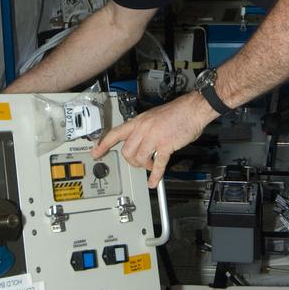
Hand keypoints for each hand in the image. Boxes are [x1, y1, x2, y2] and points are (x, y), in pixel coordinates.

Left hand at [93, 93, 214, 187]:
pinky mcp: (166, 145)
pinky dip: (155, 176)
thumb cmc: (177, 112)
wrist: (193, 108)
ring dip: (145, 166)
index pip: (115, 133)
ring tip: (152, 164)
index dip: (103, 144)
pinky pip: (157, 164)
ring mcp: (154, 137)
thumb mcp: (153, 117)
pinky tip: (154, 181)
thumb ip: (143, 129)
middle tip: (140, 162)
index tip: (95, 153)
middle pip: (126, 152)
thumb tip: (139, 143)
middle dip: (132, 161)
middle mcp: (143, 129)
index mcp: (138, 121)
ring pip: (139, 159)